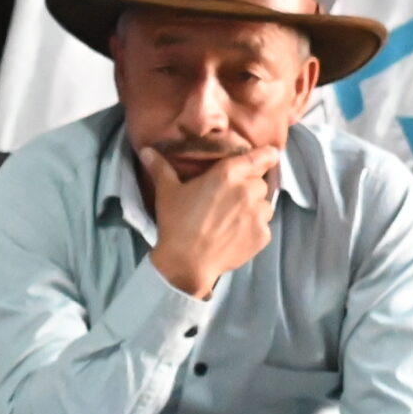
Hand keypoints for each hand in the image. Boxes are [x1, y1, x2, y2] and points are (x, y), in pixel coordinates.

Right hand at [141, 143, 278, 298]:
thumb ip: (161, 167)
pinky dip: (254, 228)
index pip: (263, 156)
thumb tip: (146, 151)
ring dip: (254, 207)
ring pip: (265, 204)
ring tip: (234, 218)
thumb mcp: (167, 192)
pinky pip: (264, 226)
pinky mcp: (263, 235)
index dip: (266, 155)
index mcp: (228, 173)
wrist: (186, 263)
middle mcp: (248, 190)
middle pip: (260, 181)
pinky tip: (235, 234)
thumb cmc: (176, 223)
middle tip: (231, 198)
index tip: (266, 157)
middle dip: (249, 186)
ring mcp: (258, 214)